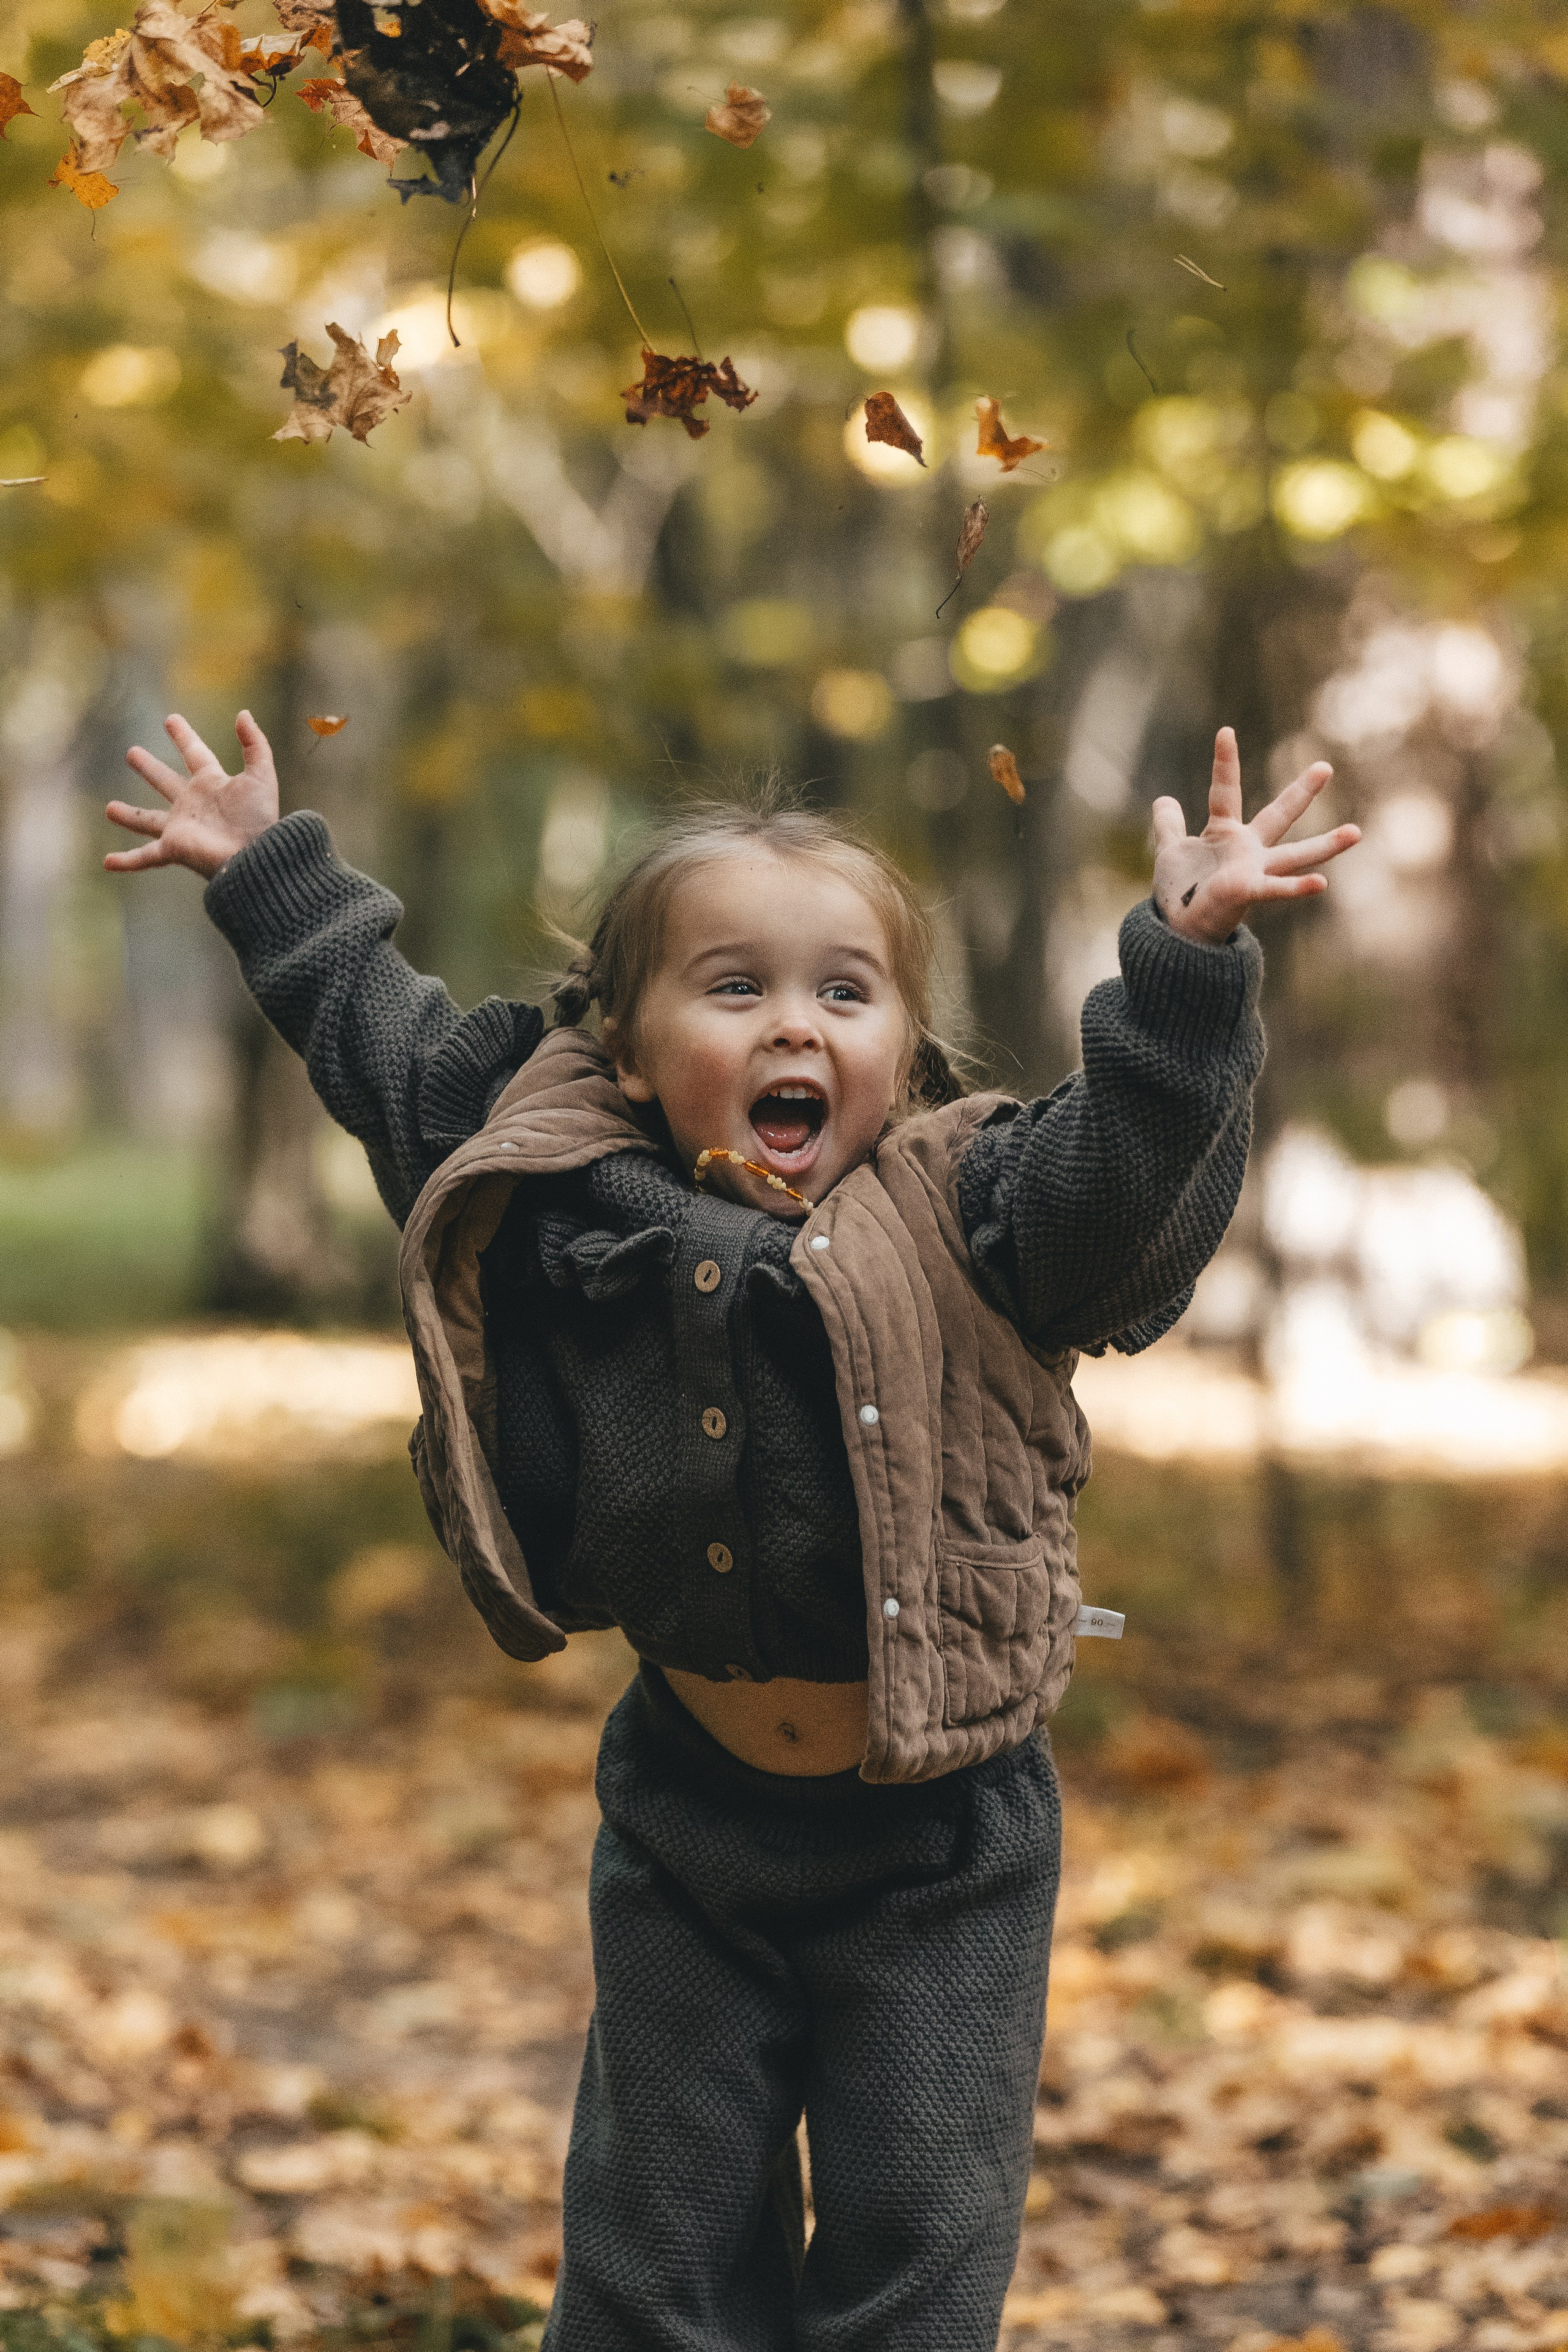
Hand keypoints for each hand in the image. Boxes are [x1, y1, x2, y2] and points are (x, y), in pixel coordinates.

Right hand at [105, 711, 279, 880]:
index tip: (170, 719)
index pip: (194, 753)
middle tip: (131, 753)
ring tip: (109, 810)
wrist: (256, 855)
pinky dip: (126, 861)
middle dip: (149, 768)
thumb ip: (255, 744)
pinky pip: (145, 856)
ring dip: (129, 816)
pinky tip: (107, 863)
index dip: (183, 735)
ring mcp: (181, 827)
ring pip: (148, 820)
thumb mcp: (262, 775)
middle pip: (165, 781)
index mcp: (212, 783)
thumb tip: (243, 713)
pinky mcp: (173, 848)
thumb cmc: (260, 818)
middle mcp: (193, 804)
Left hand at [1152, 727, 1359, 945]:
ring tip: (1357, 832)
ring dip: (1326, 845)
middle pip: (1278, 815)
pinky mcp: (1249, 892)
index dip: (1224, 763)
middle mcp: (1247, 849)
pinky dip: (1297, 887)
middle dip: (1300, 793)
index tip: (1226, 731)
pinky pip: (1276, 889)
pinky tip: (1322, 884)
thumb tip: (1164, 799)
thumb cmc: (1180, 892)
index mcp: (1226, 834)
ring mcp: (1253, 870)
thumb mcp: (1171, 850)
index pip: (1225, 791)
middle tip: (1325, 767)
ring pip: (1295, 855)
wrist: (1179, 928)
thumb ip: (1169, 825)